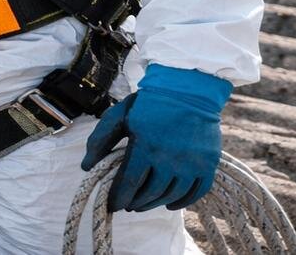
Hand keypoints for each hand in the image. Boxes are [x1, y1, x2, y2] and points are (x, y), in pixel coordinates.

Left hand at [81, 65, 231, 211]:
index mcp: (145, 146)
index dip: (119, 198)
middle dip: (136, 203)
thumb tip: (86, 167)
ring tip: (144, 203)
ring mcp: (192, 163)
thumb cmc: (148, 103)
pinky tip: (170, 204)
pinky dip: (182, 202)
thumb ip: (100, 141)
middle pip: (150, 193)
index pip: (128, 184)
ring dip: (155, 203)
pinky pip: (197, 192)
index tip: (113, 205)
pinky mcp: (209, 163)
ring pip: (172, 195)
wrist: (187, 89)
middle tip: (128, 205)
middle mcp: (170, 158)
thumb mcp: (118, 116)